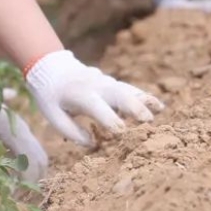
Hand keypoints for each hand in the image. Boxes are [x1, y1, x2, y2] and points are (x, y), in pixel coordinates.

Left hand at [0, 78, 48, 186]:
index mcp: (15, 131)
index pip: (30, 162)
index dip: (25, 182)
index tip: (12, 196)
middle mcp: (24, 130)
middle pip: (41, 160)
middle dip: (34, 180)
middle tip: (18, 196)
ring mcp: (24, 130)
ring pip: (39, 156)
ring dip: (32, 174)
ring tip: (16, 189)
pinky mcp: (20, 131)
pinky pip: (31, 151)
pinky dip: (27, 166)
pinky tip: (11, 175)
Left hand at [26, 49, 162, 146]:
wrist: (51, 67)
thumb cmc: (51, 95)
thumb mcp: (52, 114)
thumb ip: (70, 130)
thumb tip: (92, 143)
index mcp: (80, 95)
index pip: (97, 107)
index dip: (110, 120)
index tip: (122, 133)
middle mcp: (96, 86)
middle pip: (118, 95)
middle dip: (133, 107)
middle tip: (148, 121)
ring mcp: (106, 82)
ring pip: (128, 89)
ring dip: (144, 99)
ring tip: (160, 109)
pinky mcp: (112, 83)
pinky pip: (130, 89)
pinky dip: (144, 96)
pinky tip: (158, 106)